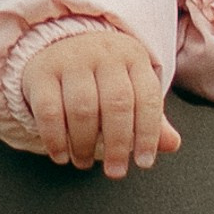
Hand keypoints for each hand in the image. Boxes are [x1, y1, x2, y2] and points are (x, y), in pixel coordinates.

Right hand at [20, 29, 181, 179]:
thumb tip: (173, 144)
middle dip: (117, 144)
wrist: (60, 42)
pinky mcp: (41, 72)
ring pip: (82, 108)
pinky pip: (49, 110)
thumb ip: (151, 118)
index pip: (147, 98)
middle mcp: (104, 54)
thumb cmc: (102, 74)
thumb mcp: (131, 88)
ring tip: (84, 161)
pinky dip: (55, 138)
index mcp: (133, 57)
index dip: (148, 134)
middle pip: (116, 103)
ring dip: (85, 144)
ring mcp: (71, 60)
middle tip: (116, 171)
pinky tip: (62, 155)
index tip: (144, 162)